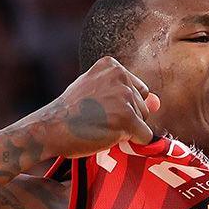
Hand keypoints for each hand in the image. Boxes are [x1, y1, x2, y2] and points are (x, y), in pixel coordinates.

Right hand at [41, 56, 160, 157]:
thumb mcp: (97, 94)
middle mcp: (120, 76)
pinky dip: (132, 143)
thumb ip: (128, 94)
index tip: (97, 109)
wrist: (49, 128)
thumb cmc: (70, 114)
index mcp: (112, 65)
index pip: (137, 90)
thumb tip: (158, 101)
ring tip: (100, 127)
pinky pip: (145, 136)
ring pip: (144, 122)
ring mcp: (125, 96)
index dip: (121, 107)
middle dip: (127, 118)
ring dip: (126, 131)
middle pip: (143, 105)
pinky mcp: (127, 118)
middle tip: (97, 120)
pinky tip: (109, 137)